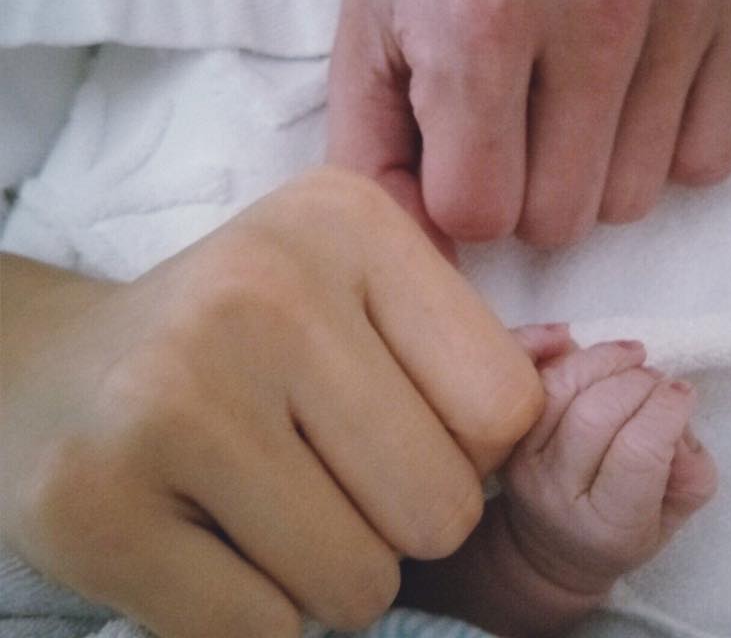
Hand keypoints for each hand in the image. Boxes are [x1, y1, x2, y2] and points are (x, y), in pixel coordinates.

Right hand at [0, 167, 542, 636]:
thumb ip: (460, 337)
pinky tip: (201, 540)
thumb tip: (586, 367)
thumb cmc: (235, 341)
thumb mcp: (352, 290)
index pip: (507, 408)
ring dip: (328, 572)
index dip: (468, 451)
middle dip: (398, 524)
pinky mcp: (95, 504)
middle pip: (443, 508)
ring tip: (260, 506)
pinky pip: (264, 633)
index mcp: (346, 223)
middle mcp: (262, 291)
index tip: (398, 430)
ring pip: (361, 584)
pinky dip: (254, 613)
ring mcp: (173, 396)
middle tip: (321, 478)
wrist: (54, 375)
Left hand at [327, 0, 730, 249]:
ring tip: (561, 94)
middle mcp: (599, 2)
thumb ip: (377, 168)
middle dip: (523, 192)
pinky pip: (707, 159)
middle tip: (508, 121)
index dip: (459, 193)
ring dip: (588, 172)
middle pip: (562, 219)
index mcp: (483, 14)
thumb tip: (430, 271)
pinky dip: (658, 143)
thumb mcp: (368, 43)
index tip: (454, 147)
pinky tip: (623, 87)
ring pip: (632, 200)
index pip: (482, 213)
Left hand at [395, 331, 715, 635]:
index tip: (683, 393)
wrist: (549, 549)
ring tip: (631, 356)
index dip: (666, 412)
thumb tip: (676, 411)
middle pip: (594, 414)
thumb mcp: (672, 517)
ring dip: (600, 358)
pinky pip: (524, 376)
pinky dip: (549, 348)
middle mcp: (557, 492)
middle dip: (637, 382)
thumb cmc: (622, 530)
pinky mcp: (505, 433)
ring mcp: (523, 461)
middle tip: (658, 378)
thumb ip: (691, 472)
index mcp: (609, 524)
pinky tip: (573, 339)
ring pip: (558, 388)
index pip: (638, 453)